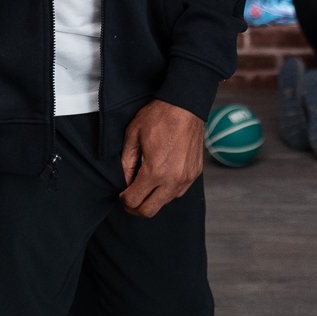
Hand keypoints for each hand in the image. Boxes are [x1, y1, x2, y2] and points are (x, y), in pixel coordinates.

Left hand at [119, 100, 203, 217]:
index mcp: (155, 171)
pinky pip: (178, 192)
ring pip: (165, 203)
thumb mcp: (132, 136)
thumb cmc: (159, 117)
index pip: (134, 201)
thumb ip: (127, 162)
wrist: (186, 105)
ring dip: (152, 198)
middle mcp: (173, 180)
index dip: (124, 199)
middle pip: (149, 210)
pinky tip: (160, 178)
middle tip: (129, 198)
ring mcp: (186, 178)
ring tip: (145, 184)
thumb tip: (125, 181)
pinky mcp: (194, 174)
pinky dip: (166, 190)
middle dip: (135, 207)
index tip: (121, 193)